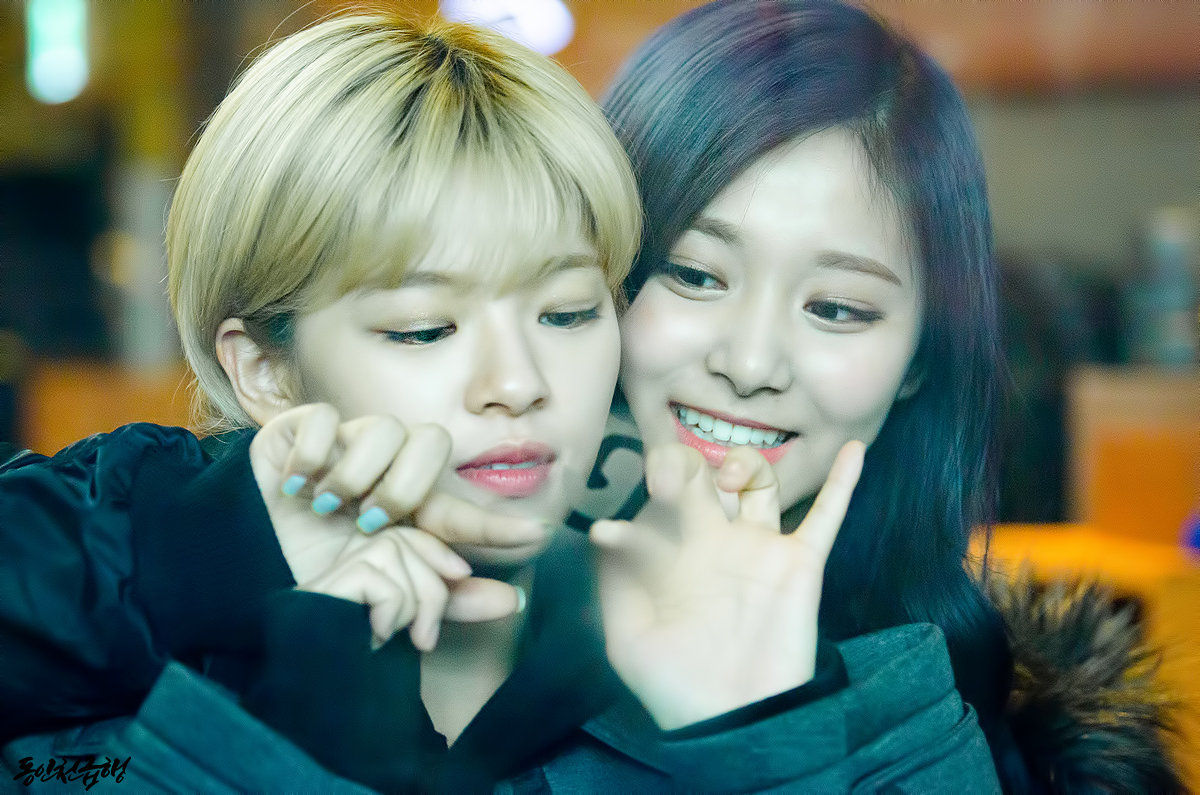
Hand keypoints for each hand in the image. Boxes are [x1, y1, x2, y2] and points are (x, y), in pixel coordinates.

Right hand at [250, 404, 543, 644]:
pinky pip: (325, 418)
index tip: (537, 535)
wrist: (244, 561)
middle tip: (370, 523)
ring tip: (328, 508)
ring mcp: (347, 444)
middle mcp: (386, 469)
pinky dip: (312, 454)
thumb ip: (442, 600)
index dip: (497, 523)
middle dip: (404, 486)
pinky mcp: (302, 427)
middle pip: (430, 441)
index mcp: (408, 510)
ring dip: (357, 473)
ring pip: (383, 427)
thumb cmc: (313, 572)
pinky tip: (296, 487)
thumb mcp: (379, 590)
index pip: (461, 511)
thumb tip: (512, 602)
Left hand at [591, 441, 863, 729]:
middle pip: (704, 475)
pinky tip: (852, 449)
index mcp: (673, 557)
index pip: (653, 507)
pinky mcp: (799, 564)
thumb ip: (613, 584)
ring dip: (745, 463)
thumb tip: (602, 535)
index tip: (607, 538)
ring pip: (759, 482)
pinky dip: (843, 481)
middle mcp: (715, 542)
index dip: (629, 511)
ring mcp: (759, 548)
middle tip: (669, 480)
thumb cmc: (675, 686)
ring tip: (727, 477)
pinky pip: (826, 516)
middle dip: (683, 463)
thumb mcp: (628, 638)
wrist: (733, 722)